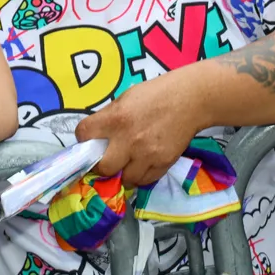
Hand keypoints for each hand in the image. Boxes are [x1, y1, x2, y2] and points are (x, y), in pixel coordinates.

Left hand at [75, 71, 205, 186]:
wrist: (190, 99)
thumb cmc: (155, 94)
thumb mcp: (125, 99)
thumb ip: (109, 118)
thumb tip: (97, 136)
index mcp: (115, 118)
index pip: (84, 135)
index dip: (83, 139)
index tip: (89, 141)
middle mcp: (128, 139)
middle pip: (103, 168)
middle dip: (101, 166)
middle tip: (105, 161)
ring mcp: (147, 154)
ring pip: (125, 179)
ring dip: (123, 174)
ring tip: (126, 164)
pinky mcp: (163, 163)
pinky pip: (145, 180)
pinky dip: (140, 176)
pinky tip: (141, 165)